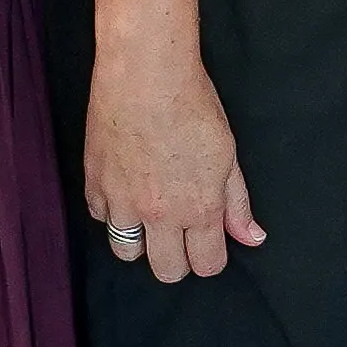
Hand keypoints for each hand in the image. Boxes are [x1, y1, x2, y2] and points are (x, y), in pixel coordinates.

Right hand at [85, 41, 266, 284]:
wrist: (145, 75)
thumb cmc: (192, 105)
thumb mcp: (227, 154)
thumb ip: (236, 202)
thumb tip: (252, 237)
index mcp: (199, 209)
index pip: (206, 265)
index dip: (211, 257)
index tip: (209, 243)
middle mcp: (159, 215)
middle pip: (166, 271)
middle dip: (177, 259)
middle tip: (181, 234)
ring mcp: (122, 203)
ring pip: (126, 252)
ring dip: (141, 241)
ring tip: (150, 216)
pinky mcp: (94, 186)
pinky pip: (101, 218)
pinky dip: (113, 211)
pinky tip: (126, 190)